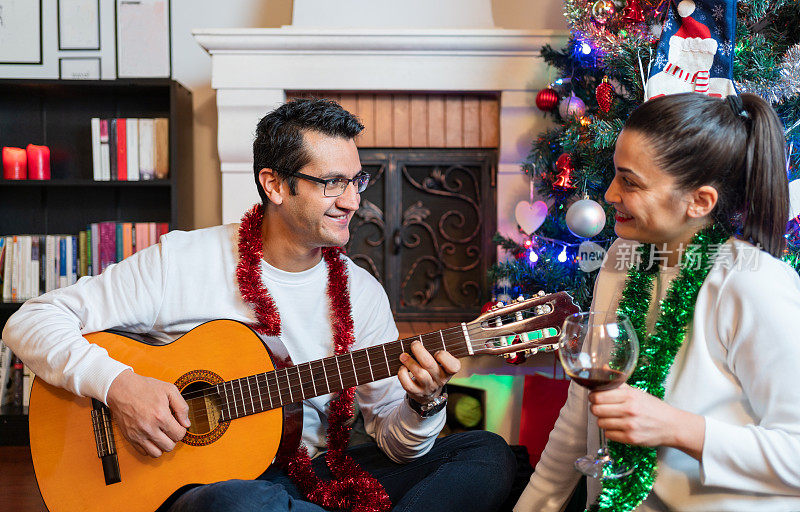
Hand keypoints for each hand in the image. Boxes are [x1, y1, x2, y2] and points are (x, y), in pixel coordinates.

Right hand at [106, 369, 190, 457]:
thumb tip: (186, 423)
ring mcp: (138, 434)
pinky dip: (150, 448)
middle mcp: (149, 428)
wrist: (121, 388)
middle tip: (170, 429)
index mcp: (161, 416)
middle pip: (169, 446)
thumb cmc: (145, 387)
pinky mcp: (130, 438)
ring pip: (156, 453)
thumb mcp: (169, 389)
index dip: (182, 430)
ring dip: (162, 446)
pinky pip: (143, 452)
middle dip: (173, 438)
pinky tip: (151, 437)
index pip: (179, 435)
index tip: (178, 425)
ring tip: (161, 434)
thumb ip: (182, 407)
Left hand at [398, 341, 459, 403]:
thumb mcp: (440, 363)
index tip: (437, 351)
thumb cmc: (433, 370)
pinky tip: (402, 367)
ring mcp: (428, 388)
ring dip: (409, 362)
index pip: (453, 366)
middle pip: (430, 365)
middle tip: (414, 344)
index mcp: (449, 371)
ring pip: (419, 374)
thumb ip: (435, 352)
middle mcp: (440, 380)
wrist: (429, 393)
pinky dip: (403, 374)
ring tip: (403, 355)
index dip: (444, 356)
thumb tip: (419, 341)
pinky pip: (408, 385)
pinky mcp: (417, 393)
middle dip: (419, 351)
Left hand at [589, 383, 704, 459]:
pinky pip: (608, 434)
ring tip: (611, 418)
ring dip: (603, 420)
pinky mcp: (630, 438)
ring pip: (600, 423)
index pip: (598, 396)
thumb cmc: (653, 408)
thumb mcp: (637, 392)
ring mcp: (630, 425)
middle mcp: (629, 410)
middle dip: (596, 408)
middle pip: (596, 409)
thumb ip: (618, 382)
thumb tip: (604, 368)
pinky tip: (618, 427)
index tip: (595, 397)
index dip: (593, 397)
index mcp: (630, 395)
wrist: (672, 426)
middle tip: (600, 408)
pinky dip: (610, 431)